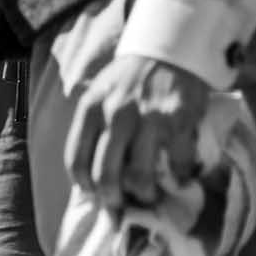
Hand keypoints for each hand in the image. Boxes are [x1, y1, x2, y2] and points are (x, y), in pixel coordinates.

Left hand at [66, 53, 217, 210]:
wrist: (167, 52)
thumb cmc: (127, 80)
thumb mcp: (97, 95)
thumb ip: (91, 127)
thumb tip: (87, 173)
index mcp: (90, 109)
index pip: (76, 160)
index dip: (84, 186)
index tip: (93, 193)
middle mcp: (116, 115)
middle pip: (106, 175)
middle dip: (112, 198)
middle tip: (121, 203)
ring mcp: (148, 120)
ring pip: (140, 177)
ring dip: (145, 195)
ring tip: (148, 195)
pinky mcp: (179, 122)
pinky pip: (177, 165)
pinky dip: (178, 178)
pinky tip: (177, 176)